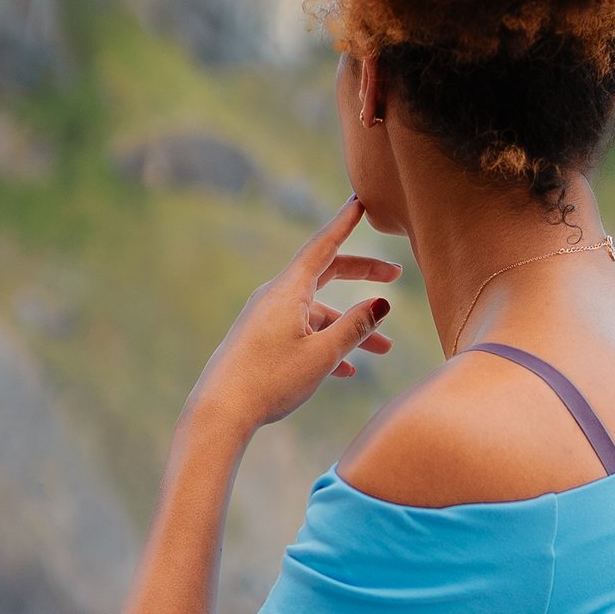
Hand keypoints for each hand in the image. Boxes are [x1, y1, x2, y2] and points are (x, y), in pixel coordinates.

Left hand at [185, 201, 399, 434]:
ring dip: (350, 327)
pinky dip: (326, 344)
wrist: (220, 412)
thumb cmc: (270, 381)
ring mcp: (266, 319)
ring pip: (318, 313)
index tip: (361, 201)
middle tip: (395, 275)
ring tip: (384, 350)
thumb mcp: (321, 354)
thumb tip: (382, 303)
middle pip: (325, 275)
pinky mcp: (260, 340)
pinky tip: (346, 371)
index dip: (345, 223)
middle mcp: (275, 297)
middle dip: (361, 275)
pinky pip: (301, 332)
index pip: (323, 246)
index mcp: (289, 291)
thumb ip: (355, 327)